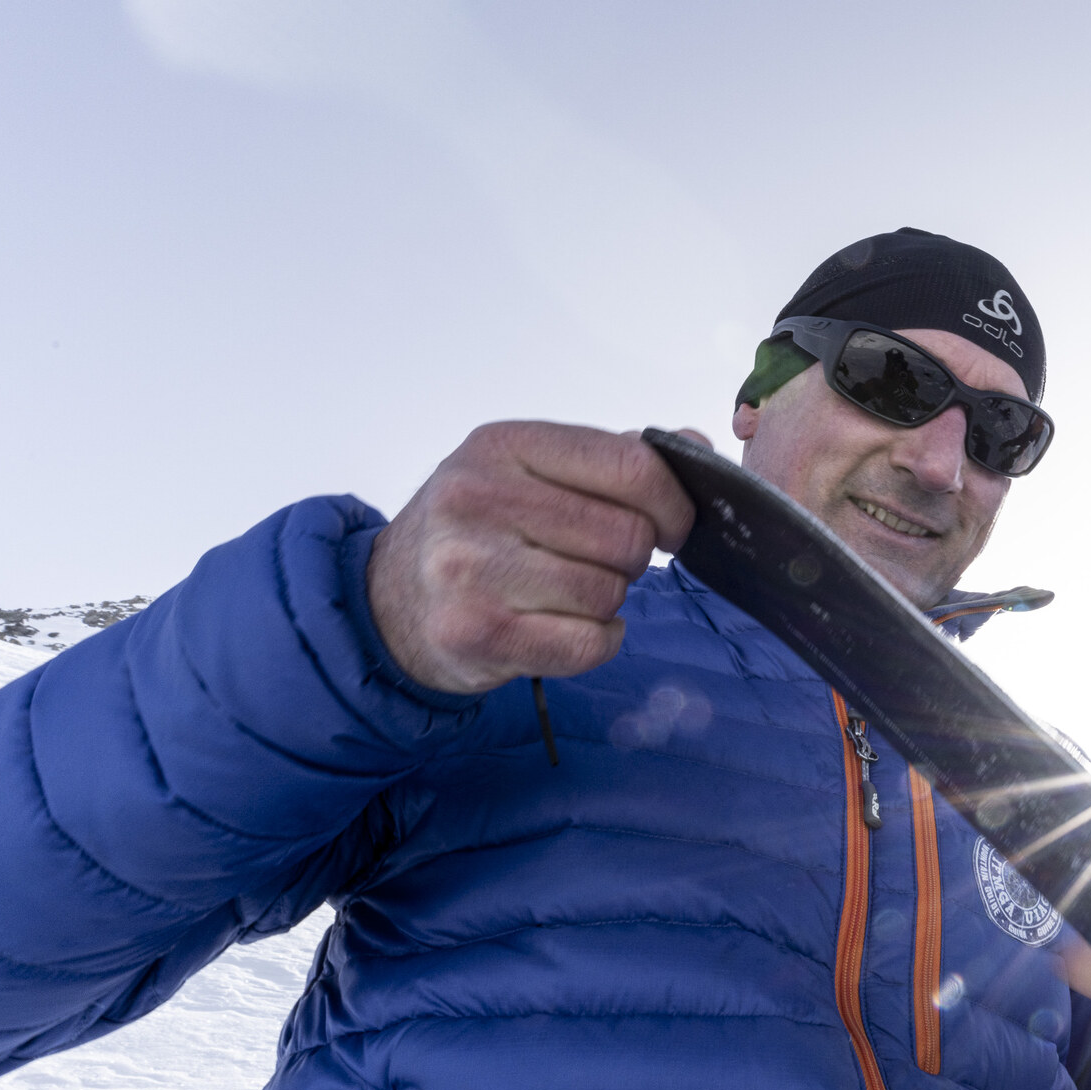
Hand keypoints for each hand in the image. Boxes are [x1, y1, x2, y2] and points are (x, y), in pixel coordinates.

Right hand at [366, 421, 696, 693]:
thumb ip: (613, 459)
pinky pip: (588, 642)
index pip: (631, 466)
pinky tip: (568, 627)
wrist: (392, 600)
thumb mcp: (528, 472)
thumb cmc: (478, 530)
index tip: (673, 523)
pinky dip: (597, 640)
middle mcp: (477, 499)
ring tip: (567, 591)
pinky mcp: (475, 632)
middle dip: (633, 557)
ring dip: (608, 600)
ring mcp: (469, 568)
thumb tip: (698, 445)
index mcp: (502, 445)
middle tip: (601, 561)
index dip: (673, 502)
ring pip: (609, 592)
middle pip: (627, 536)